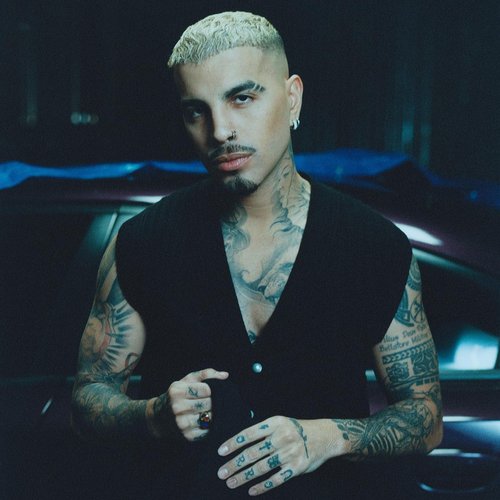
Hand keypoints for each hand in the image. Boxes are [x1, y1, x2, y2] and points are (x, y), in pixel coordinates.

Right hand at [167, 368, 228, 440]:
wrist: (158, 418)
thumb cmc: (177, 395)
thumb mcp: (186, 380)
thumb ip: (206, 374)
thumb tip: (225, 375)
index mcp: (177, 391)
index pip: (206, 389)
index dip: (211, 390)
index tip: (209, 391)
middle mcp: (178, 407)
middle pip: (209, 403)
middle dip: (213, 401)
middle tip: (210, 401)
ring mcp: (182, 423)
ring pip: (210, 416)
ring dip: (213, 413)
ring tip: (208, 410)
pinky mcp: (187, 436)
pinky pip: (207, 430)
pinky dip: (210, 425)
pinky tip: (205, 420)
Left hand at [217, 416, 333, 495]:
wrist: (323, 436)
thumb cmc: (296, 429)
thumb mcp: (280, 422)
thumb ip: (263, 430)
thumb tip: (239, 441)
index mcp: (275, 423)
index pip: (249, 434)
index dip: (234, 443)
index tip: (221, 452)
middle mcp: (281, 437)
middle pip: (252, 453)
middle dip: (234, 464)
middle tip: (222, 472)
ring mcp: (289, 453)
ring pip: (261, 467)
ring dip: (244, 476)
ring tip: (231, 482)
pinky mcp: (296, 468)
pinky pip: (275, 479)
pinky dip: (262, 486)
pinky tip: (251, 490)